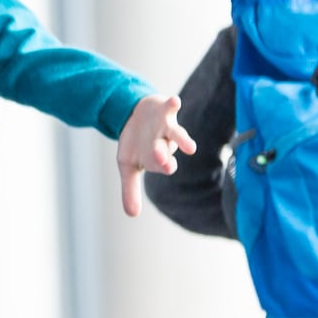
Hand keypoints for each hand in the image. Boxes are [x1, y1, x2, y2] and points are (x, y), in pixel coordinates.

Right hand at [117, 93, 197, 217]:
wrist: (135, 115)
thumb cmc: (135, 143)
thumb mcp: (127, 166)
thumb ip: (130, 189)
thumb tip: (131, 215)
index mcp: (158, 158)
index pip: (162, 164)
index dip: (164, 166)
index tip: (167, 169)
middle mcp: (165, 143)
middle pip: (167, 150)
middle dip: (165, 156)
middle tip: (167, 164)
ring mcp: (166, 126)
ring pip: (175, 133)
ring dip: (181, 139)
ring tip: (189, 147)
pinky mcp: (163, 109)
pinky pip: (171, 107)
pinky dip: (173, 104)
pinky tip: (175, 101)